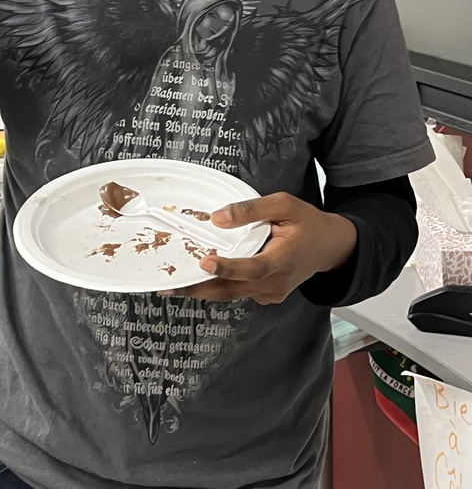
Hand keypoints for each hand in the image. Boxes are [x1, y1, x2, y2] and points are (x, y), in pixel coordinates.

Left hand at [162, 193, 356, 304]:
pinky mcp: (266, 295)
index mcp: (283, 259)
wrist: (329, 247)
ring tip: (174, 285)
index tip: (205, 261)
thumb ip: (252, 209)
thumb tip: (218, 218)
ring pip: (232, 294)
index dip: (228, 267)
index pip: (253, 268)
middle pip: (233, 290)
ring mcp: (270, 293)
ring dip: (204, 290)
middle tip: (170, 285)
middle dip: (200, 288)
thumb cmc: (307, 222)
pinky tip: (198, 278)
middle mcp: (275, 283)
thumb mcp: (284, 205)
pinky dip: (218, 286)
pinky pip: (239, 293)